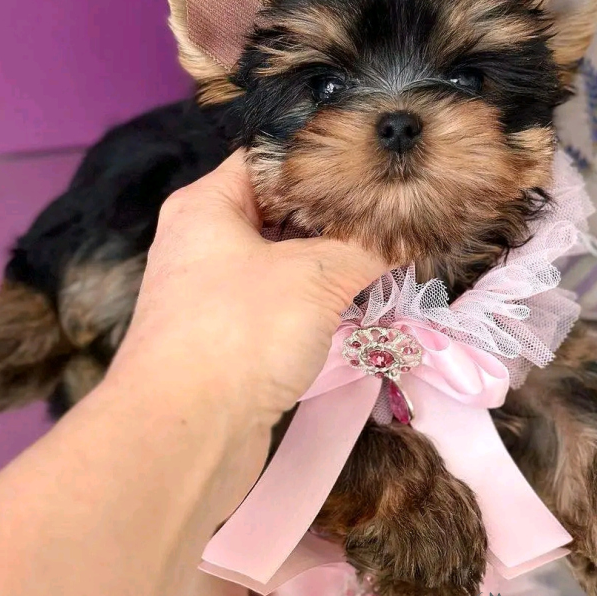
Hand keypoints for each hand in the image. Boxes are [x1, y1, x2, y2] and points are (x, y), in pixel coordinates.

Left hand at [108, 150, 386, 431]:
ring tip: (389, 256)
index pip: (270, 159)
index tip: (374, 166)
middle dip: (336, 218)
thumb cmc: (241, 331)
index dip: (323, 160)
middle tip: (393, 214)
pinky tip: (361, 305)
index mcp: (206, 205)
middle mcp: (203, 242)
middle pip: (280, 213)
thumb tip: (410, 237)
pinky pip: (280, 304)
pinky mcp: (228, 339)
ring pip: (283, 262)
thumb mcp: (316, 275)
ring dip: (331, 265)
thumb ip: (367, 249)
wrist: (186, 436)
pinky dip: (317, 304)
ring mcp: (213, 293)